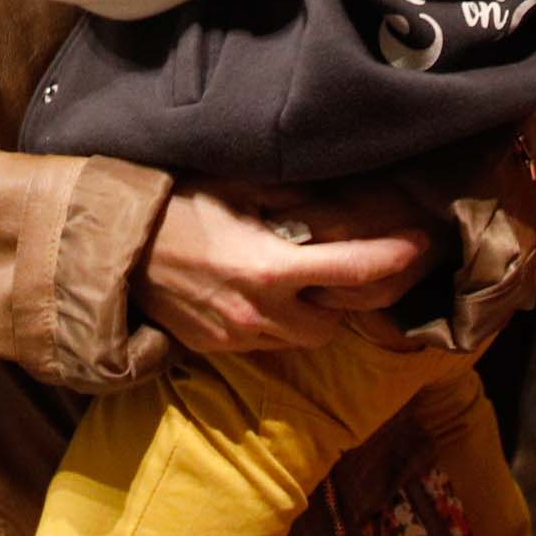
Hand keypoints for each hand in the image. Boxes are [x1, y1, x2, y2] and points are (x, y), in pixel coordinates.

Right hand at [133, 185, 435, 356]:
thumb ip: (293, 198)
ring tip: (309, 280)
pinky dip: (282, 322)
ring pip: (306, 337)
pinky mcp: (221, 348)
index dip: (396, 258)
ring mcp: (241, 336)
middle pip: (339, 319)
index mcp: (273, 268)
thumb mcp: (237, 188)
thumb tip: (340, 199)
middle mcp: (264, 312)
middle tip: (359, 265)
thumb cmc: (177, 207)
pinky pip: (271, 342)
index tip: (421, 243)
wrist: (115, 248)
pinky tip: (271, 294)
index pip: (356, 271)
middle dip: (354, 296)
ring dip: (317, 313)